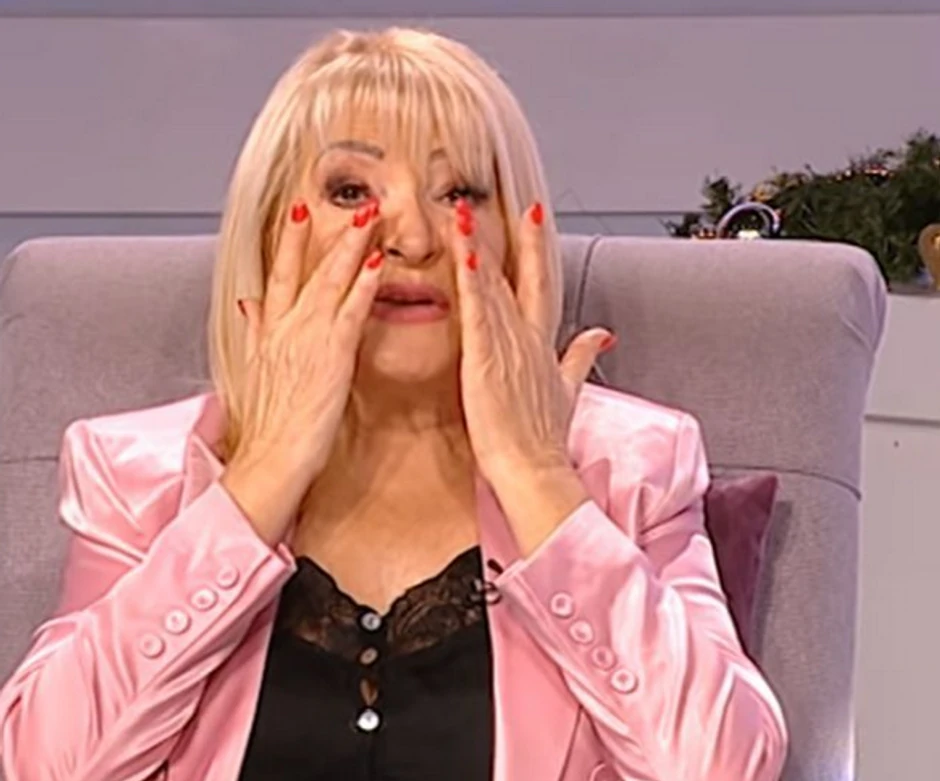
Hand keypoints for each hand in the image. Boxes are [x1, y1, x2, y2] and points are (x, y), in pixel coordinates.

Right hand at [220, 199, 383, 546]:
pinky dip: (362, 284)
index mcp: (270, 332)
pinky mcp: (331, 355)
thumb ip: (256, 333)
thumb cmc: (270, 424)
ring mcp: (308, 338)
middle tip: (353, 202)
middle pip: (307, 269)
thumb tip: (248, 305)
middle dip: (329, 232)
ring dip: (351, 245)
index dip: (289, 242)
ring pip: (330, 281)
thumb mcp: (256, 370)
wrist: (272, 458)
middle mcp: (287, 327)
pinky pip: (350, 311)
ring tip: (370, 215)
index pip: (278, 275)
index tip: (298, 212)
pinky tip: (376, 262)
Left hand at [452, 200, 613, 552]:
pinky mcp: (486, 358)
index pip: (541, 284)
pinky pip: (478, 310)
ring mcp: (508, 346)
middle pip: (521, 276)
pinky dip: (471, 279)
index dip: (536, 247)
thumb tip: (603, 334)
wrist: (535, 470)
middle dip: (514, 235)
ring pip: (494, 286)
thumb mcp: (569, 390)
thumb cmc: (544, 438)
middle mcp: (528, 337)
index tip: (531, 213)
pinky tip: (462, 252)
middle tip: (504, 194)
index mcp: (542, 343)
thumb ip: (582, 357)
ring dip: (480, 246)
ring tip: (465, 211)